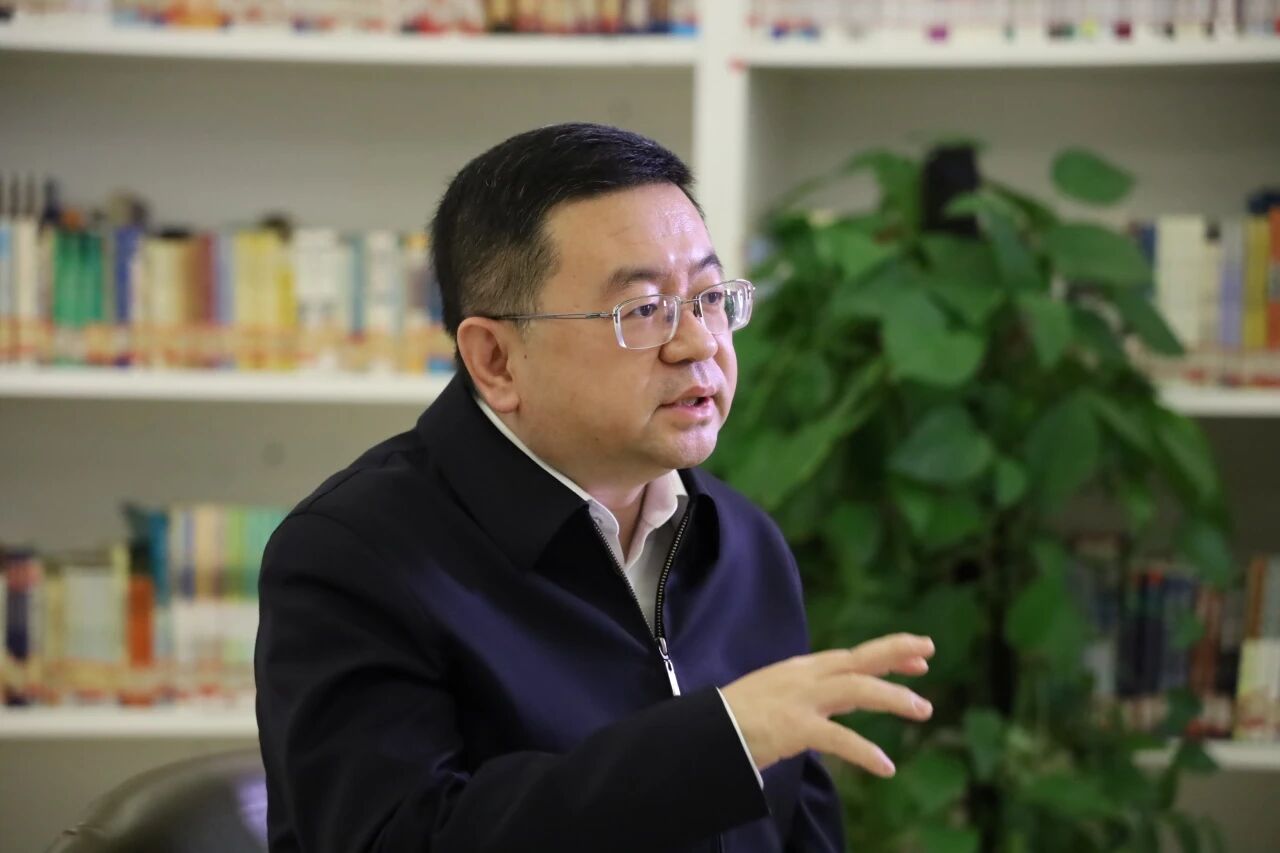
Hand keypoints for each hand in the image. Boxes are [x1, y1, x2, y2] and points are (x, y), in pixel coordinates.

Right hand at [720, 633, 933, 776]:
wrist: (709, 729)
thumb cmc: (740, 715)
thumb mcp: (780, 693)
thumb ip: (812, 693)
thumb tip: (841, 699)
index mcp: (803, 670)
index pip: (852, 657)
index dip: (888, 653)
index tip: (920, 654)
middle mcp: (806, 677)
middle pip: (859, 659)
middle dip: (895, 654)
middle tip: (929, 653)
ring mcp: (801, 700)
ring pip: (856, 689)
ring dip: (892, 698)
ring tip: (923, 710)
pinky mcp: (794, 727)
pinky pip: (838, 738)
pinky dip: (865, 751)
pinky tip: (885, 766)